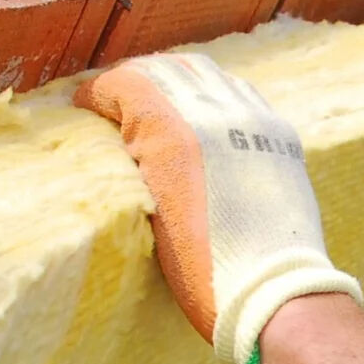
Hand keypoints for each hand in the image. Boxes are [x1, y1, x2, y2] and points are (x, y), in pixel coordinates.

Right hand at [78, 53, 362, 363]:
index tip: (83, 106)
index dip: (97, 92)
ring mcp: (254, 120)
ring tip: (158, 103)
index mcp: (174, 132)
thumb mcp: (146, 213)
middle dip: (133, 81)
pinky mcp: (279, 135)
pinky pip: (241, 93)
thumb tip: (120, 142)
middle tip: (114, 101)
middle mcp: (217, 113)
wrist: (274, 294)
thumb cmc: (202, 273)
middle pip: (164, 69)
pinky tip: (205, 116)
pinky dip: (214, 95)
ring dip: (175, 81)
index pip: (126, 83)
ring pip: (206, 72)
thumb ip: (132, 165)